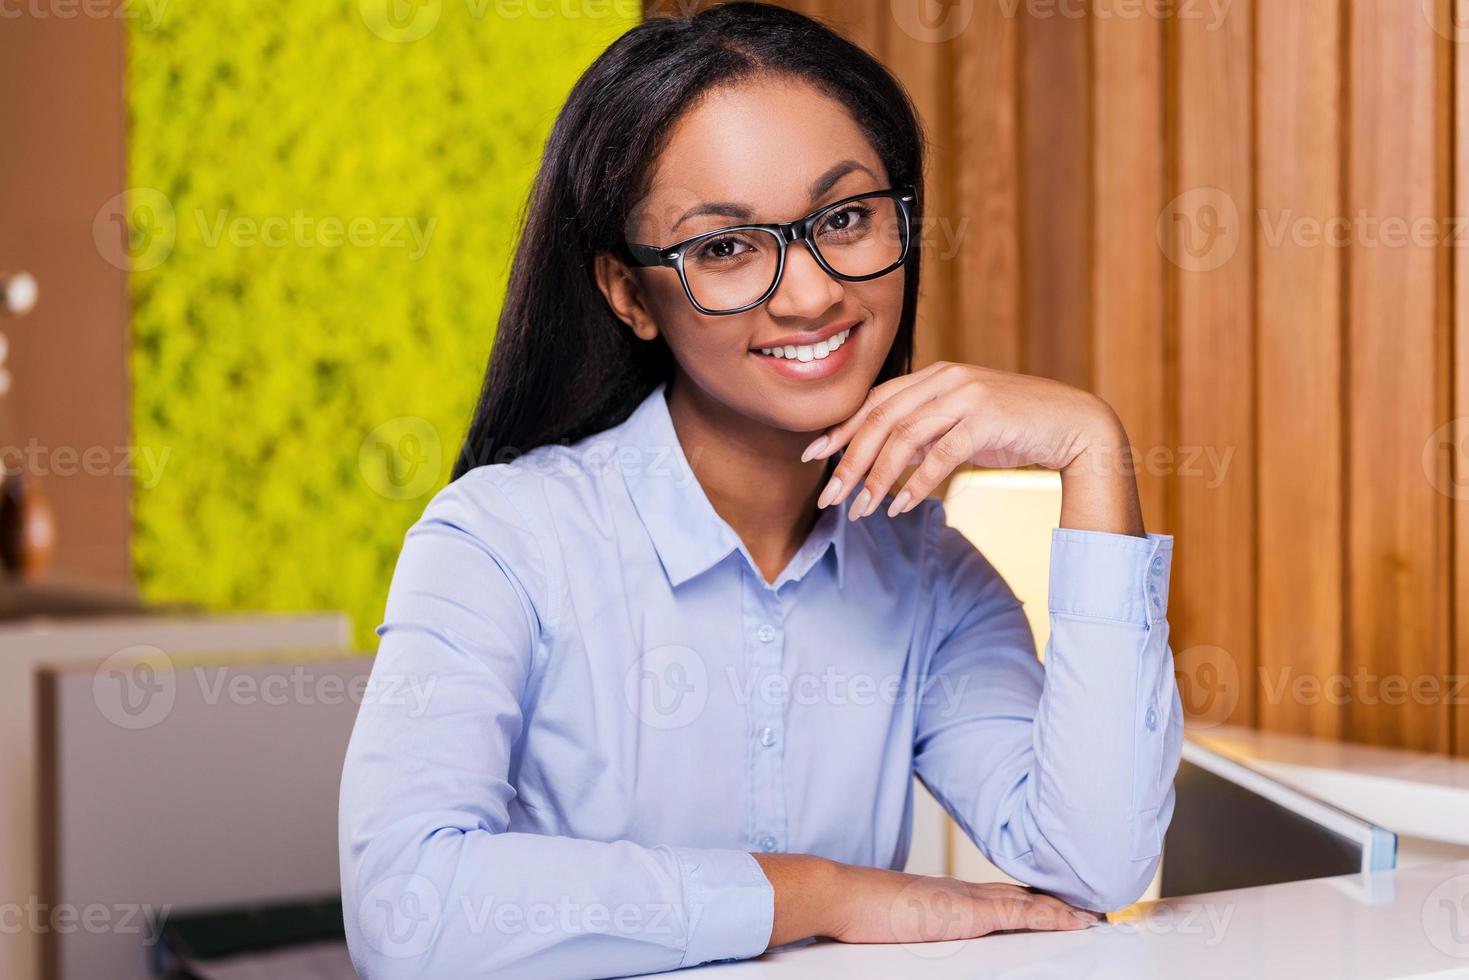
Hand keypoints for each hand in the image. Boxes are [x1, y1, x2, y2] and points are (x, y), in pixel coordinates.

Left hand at [802, 362, 1143, 535]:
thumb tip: (883, 459)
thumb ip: (924, 434)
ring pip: (904, 438)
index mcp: (935, 375)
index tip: (814, 458)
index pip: (875, 402)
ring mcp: (968, 395)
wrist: (1075, 425)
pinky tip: (900, 507)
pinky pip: (940, 455)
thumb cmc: (1016, 427)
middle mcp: (947, 379)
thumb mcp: (961, 426)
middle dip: (849, 461)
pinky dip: (916, 485)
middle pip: (881, 420)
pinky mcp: (988, 418)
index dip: (842, 429)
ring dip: (878, 479)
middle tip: (829, 497)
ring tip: (861, 511)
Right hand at [831, 865, 1097, 943]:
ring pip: (1026, 901)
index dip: (1025, 897)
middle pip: (1016, 893)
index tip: (1049, 901)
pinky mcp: (968, 912)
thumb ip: (913, 921)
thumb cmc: (856, 910)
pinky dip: (1050, 915)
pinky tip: (1071, 920)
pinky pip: (1020, 913)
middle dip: (1049, 900)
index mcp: (944, 894)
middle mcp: (960, 890)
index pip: (995, 894)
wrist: (843, 895)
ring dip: (1060, 908)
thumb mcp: (893, 919)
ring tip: (1089, 915)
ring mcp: (966, 899)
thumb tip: (914, 930)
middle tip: (1081, 907)